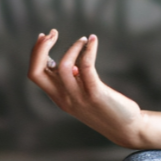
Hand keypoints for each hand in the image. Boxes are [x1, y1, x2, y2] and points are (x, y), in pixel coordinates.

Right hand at [27, 30, 146, 147]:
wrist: (125, 128)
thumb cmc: (105, 108)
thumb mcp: (82, 94)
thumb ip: (72, 82)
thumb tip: (69, 63)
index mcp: (58, 97)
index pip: (34, 74)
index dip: (35, 53)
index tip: (45, 37)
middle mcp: (64, 98)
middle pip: (36, 72)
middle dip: (40, 49)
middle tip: (53, 33)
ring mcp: (78, 97)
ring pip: (63, 67)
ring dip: (72, 47)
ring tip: (83, 39)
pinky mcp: (95, 94)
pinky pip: (86, 67)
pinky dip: (88, 50)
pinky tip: (93, 40)